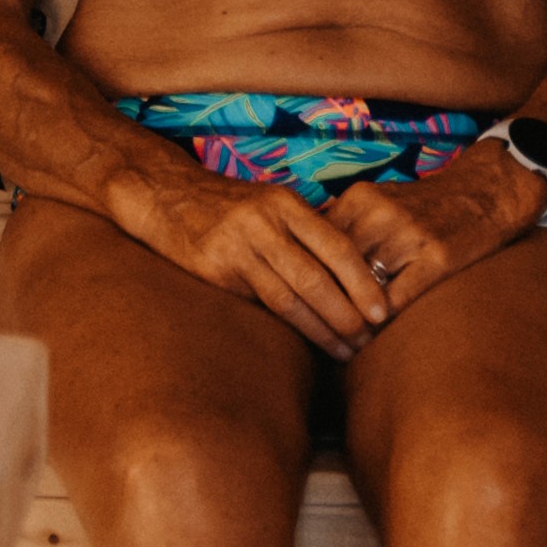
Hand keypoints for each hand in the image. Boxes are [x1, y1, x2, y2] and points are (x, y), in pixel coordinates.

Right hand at [118, 147, 396, 344]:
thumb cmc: (229, 205)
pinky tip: (304, 344)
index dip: (362, 282)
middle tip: (370, 341)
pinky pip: (257, 306)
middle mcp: (262, 223)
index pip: (335, 246)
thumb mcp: (270, 203)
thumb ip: (306, 231)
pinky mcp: (213, 272)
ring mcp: (235, 248)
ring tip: (344, 352)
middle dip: (346, 315)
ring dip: (320, 331)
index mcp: (284, 203)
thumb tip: (358, 273)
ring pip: (288, 299)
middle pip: (315, 278)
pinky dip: (285, 328)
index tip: (382, 312)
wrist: (164, 195)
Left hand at [313, 144, 540, 317]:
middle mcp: (379, 214)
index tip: (298, 305)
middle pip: (334, 269)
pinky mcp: (437, 258)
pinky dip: (382, 321)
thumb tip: (301, 258)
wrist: (485, 193)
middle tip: (317, 333)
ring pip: (363, 288)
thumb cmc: (423, 206)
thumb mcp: (377, 201)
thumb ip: (342, 226)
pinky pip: (398, 298)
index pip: (315, 246)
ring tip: (344, 343)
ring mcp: (409, 235)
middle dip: (324, 304)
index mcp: (358, 199)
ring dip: (351, 320)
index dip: (307, 279)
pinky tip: (375, 336)